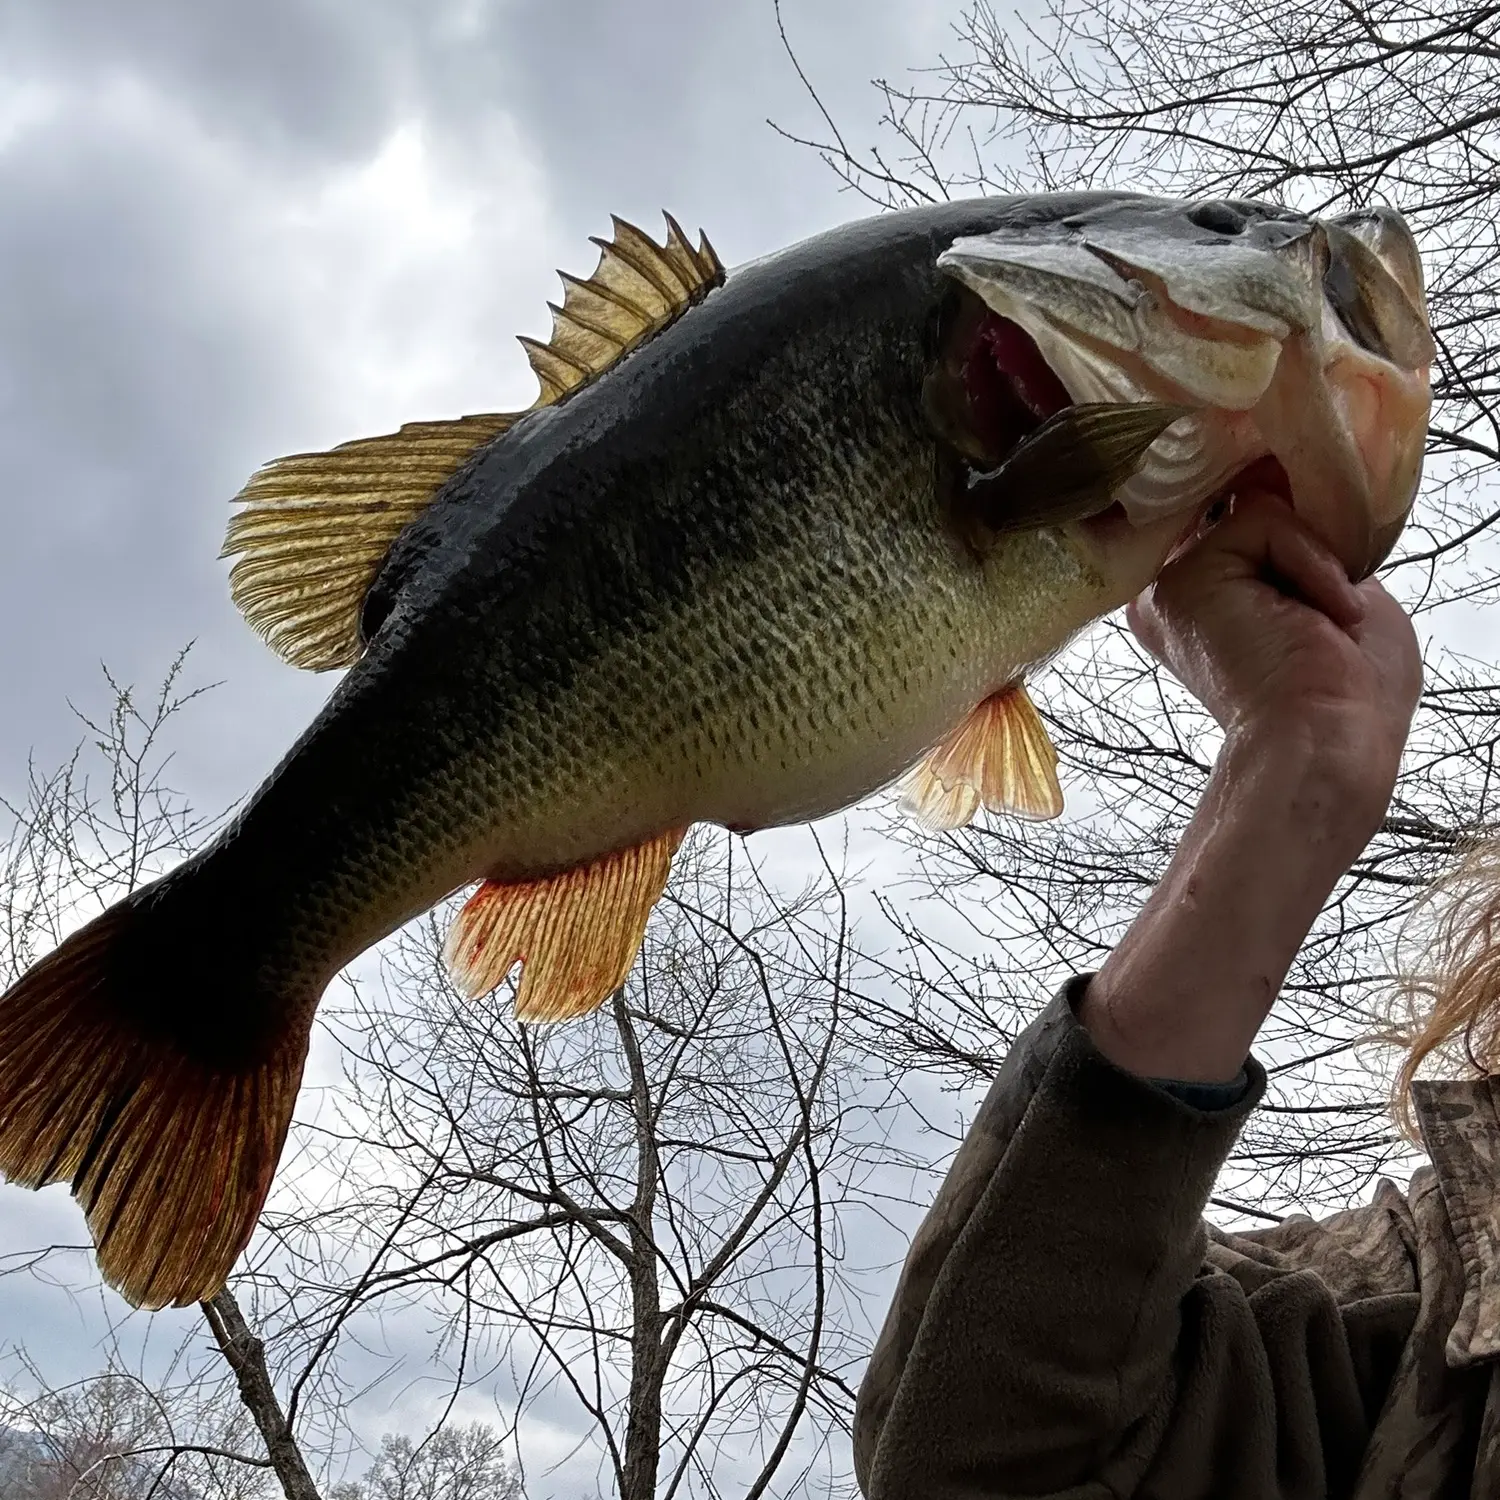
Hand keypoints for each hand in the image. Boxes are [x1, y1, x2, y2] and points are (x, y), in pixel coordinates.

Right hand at [1126, 488, 1421, 838]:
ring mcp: (1171, 583)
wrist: (1326, 742)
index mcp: (1208, 603)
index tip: (1332, 552)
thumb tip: (1294, 493)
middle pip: (1250, 509)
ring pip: (1260, 509)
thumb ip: (1312, 546)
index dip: (1295, 525)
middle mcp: (1175, 592)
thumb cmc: (1349, 694)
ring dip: (1315, 559)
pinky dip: (1311, 559)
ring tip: (1324, 619)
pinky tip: (1318, 615)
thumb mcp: (1342, 595)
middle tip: (1329, 602)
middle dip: (1305, 537)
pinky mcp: (1184, 576)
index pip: (1247, 525)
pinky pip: (1263, 518)